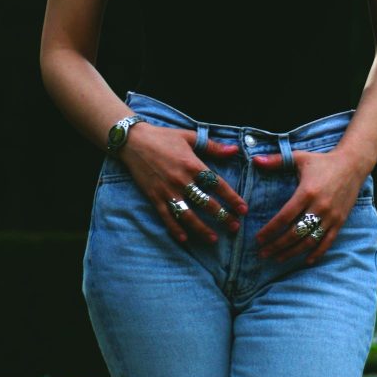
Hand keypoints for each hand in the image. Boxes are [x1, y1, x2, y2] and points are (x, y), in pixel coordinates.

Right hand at [118, 123, 247, 245]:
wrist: (133, 141)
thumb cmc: (163, 137)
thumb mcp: (189, 137)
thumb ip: (213, 147)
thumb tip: (235, 150)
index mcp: (192, 165)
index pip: (217, 185)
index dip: (232, 198)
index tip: (243, 209)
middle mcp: (181, 180)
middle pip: (206, 203)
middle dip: (222, 217)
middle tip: (234, 227)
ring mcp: (167, 191)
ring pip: (188, 214)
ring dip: (202, 229)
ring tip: (214, 239)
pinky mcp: (155, 197)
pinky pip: (166, 216)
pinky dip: (175, 229)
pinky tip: (184, 239)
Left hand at [253, 148, 364, 264]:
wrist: (353, 164)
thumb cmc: (323, 161)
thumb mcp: (299, 158)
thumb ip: (276, 161)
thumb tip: (254, 160)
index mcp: (307, 192)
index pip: (284, 217)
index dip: (270, 230)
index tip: (258, 239)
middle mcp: (319, 207)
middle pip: (294, 233)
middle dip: (277, 246)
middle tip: (263, 253)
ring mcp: (331, 216)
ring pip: (309, 241)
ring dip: (292, 252)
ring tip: (278, 259)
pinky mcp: (340, 221)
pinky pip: (327, 242)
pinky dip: (317, 253)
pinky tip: (305, 261)